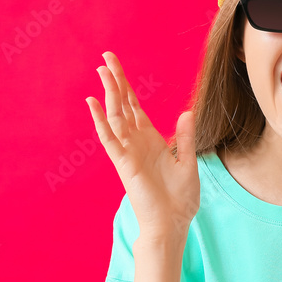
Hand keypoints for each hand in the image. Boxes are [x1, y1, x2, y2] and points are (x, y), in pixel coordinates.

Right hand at [86, 51, 198, 241]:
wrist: (173, 224)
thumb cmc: (179, 199)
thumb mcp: (188, 162)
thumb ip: (184, 137)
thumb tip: (186, 112)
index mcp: (150, 140)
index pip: (134, 107)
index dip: (126, 86)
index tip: (115, 66)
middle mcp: (136, 143)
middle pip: (122, 106)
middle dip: (115, 81)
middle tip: (105, 58)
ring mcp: (128, 152)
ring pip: (115, 117)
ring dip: (108, 94)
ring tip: (101, 72)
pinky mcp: (124, 164)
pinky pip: (109, 139)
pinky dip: (100, 121)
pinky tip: (93, 104)